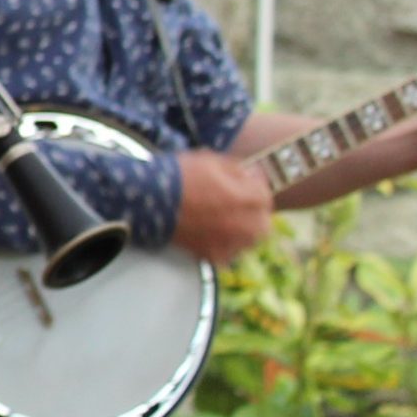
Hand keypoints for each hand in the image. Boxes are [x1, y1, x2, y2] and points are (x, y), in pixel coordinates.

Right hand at [172, 151, 272, 265]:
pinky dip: (225, 245)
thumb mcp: (212, 160)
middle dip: (253, 213)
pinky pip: (229, 252)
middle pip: (263, 222)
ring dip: (243, 230)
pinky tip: (211, 233)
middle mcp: (246, 225)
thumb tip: (252, 176)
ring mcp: (231, 244)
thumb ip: (239, 169)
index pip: (266, 197)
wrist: (150, 200)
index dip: (254, 188)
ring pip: (249, 240)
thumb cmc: (181, 175)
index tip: (243, 184)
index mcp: (249, 199)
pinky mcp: (215, 256)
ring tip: (224, 220)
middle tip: (236, 204)